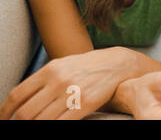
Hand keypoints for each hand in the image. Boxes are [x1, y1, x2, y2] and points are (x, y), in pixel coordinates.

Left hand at [0, 47, 136, 119]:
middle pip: (27, 112)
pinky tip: (51, 128)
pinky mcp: (85, 104)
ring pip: (42, 120)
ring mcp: (72, 93)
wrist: (118, 63)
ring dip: (35, 127)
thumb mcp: (63, 65)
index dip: (5, 111)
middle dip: (19, 123)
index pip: (18, 95)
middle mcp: (58, 81)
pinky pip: (62, 123)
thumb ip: (43, 80)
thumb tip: (20, 100)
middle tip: (17, 127)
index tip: (2, 119)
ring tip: (33, 128)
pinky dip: (53, 128)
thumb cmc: (88, 66)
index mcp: (50, 69)